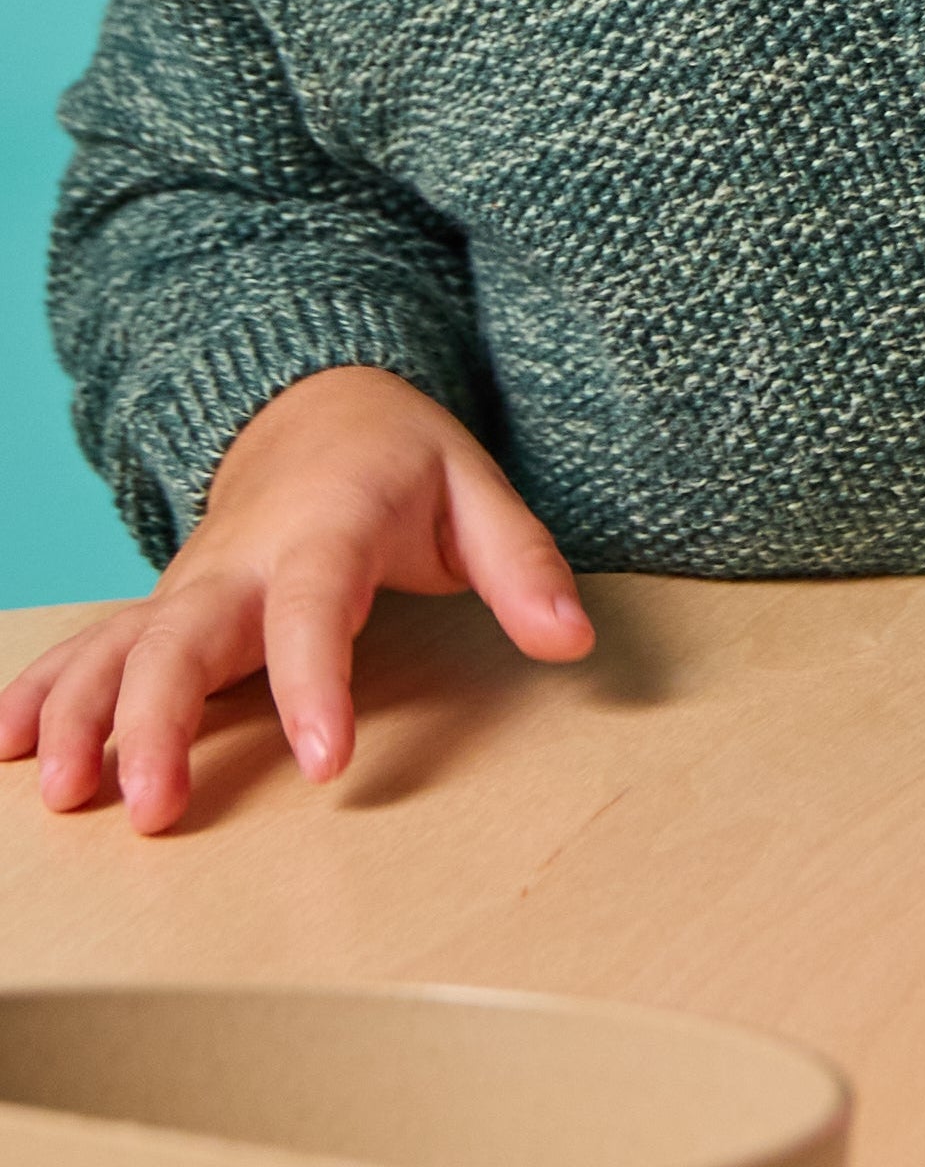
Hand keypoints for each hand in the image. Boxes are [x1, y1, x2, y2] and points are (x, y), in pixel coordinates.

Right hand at [0, 366, 590, 833]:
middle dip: (156, 722)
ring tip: (63, 795)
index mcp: (326, 529)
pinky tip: (3, 749)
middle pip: (182, 639)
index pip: (315, 609)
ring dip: (82, 718)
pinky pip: (88, 650)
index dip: (317, 684)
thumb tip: (573, 641)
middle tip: (150, 808)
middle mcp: (239, 562)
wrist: (317, 409)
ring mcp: (187, 588)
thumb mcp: (477, 492)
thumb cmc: (403, 463)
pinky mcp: (159, 612)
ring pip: (117, 649)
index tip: (327, 761)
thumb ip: (522, 566)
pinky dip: (40, 694)